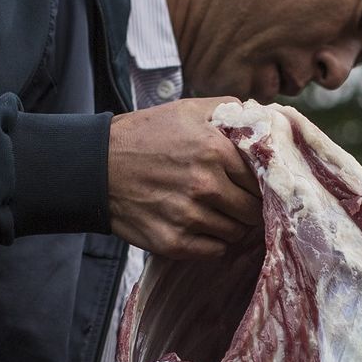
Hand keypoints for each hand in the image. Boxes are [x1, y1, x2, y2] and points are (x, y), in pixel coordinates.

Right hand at [107, 98, 261, 258]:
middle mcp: (205, 185)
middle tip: (237, 201)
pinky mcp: (173, 242)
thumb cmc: (144, 136)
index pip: (261, 178)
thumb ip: (230, 110)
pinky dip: (213, 242)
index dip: (260, 182)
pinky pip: (215, 251)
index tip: (253, 184)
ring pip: (235, 232)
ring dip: (230, 224)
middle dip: (249, 206)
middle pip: (253, 209)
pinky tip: (200, 227)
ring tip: (215, 212)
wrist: (96, 167)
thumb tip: (265, 118)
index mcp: (214, 150)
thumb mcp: (187, 110)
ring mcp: (188, 217)